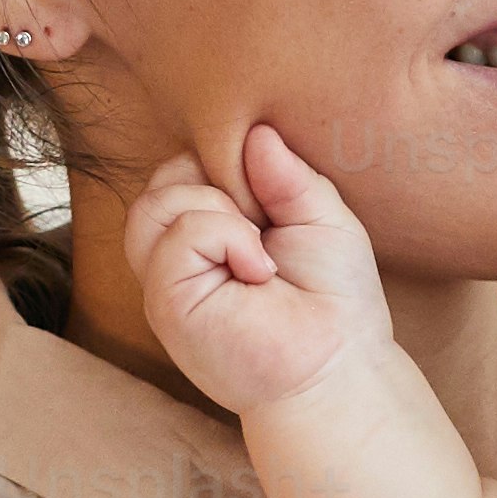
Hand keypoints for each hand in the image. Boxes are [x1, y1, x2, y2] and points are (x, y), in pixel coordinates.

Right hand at [126, 123, 387, 423]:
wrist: (340, 366)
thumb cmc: (335, 299)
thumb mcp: (321, 216)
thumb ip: (287, 173)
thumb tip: (257, 131)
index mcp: (210, 231)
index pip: (185, 167)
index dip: (223, 163)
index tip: (272, 197)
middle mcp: (180, 255)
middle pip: (162, 178)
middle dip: (217, 180)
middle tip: (266, 223)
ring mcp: (168, 280)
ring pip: (157, 201)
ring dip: (218, 210)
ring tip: (260, 250)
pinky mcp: (166, 302)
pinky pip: (178, 234)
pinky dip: (224, 236)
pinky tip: (257, 270)